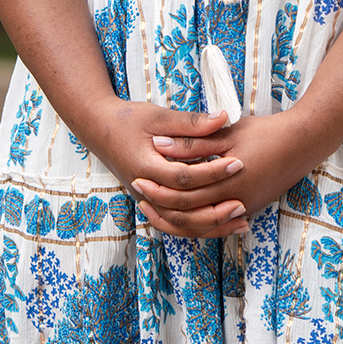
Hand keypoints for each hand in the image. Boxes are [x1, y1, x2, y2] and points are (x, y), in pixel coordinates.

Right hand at [80, 99, 249, 238]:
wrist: (99, 129)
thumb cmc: (129, 119)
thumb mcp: (159, 116)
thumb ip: (191, 122)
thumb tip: (223, 119)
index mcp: (146, 167)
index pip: (184, 177)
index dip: (213, 172)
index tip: (238, 163)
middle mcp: (145, 190)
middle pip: (183, 210)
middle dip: (215, 208)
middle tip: (243, 201)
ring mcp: (147, 200)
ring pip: (180, 224)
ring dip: (211, 225)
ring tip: (240, 222)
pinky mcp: (152, 203)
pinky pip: (176, 223)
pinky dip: (199, 227)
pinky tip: (221, 224)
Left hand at [132, 111, 331, 238]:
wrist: (303, 143)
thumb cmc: (265, 133)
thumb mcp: (228, 133)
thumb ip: (193, 142)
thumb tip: (159, 144)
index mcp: (228, 182)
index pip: (184, 194)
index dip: (159, 188)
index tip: (138, 178)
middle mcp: (235, 203)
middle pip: (188, 214)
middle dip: (161, 205)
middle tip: (139, 193)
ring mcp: (243, 210)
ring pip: (201, 226)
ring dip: (176, 219)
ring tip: (154, 207)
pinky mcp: (249, 210)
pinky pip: (215, 225)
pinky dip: (196, 223)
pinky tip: (182, 215)